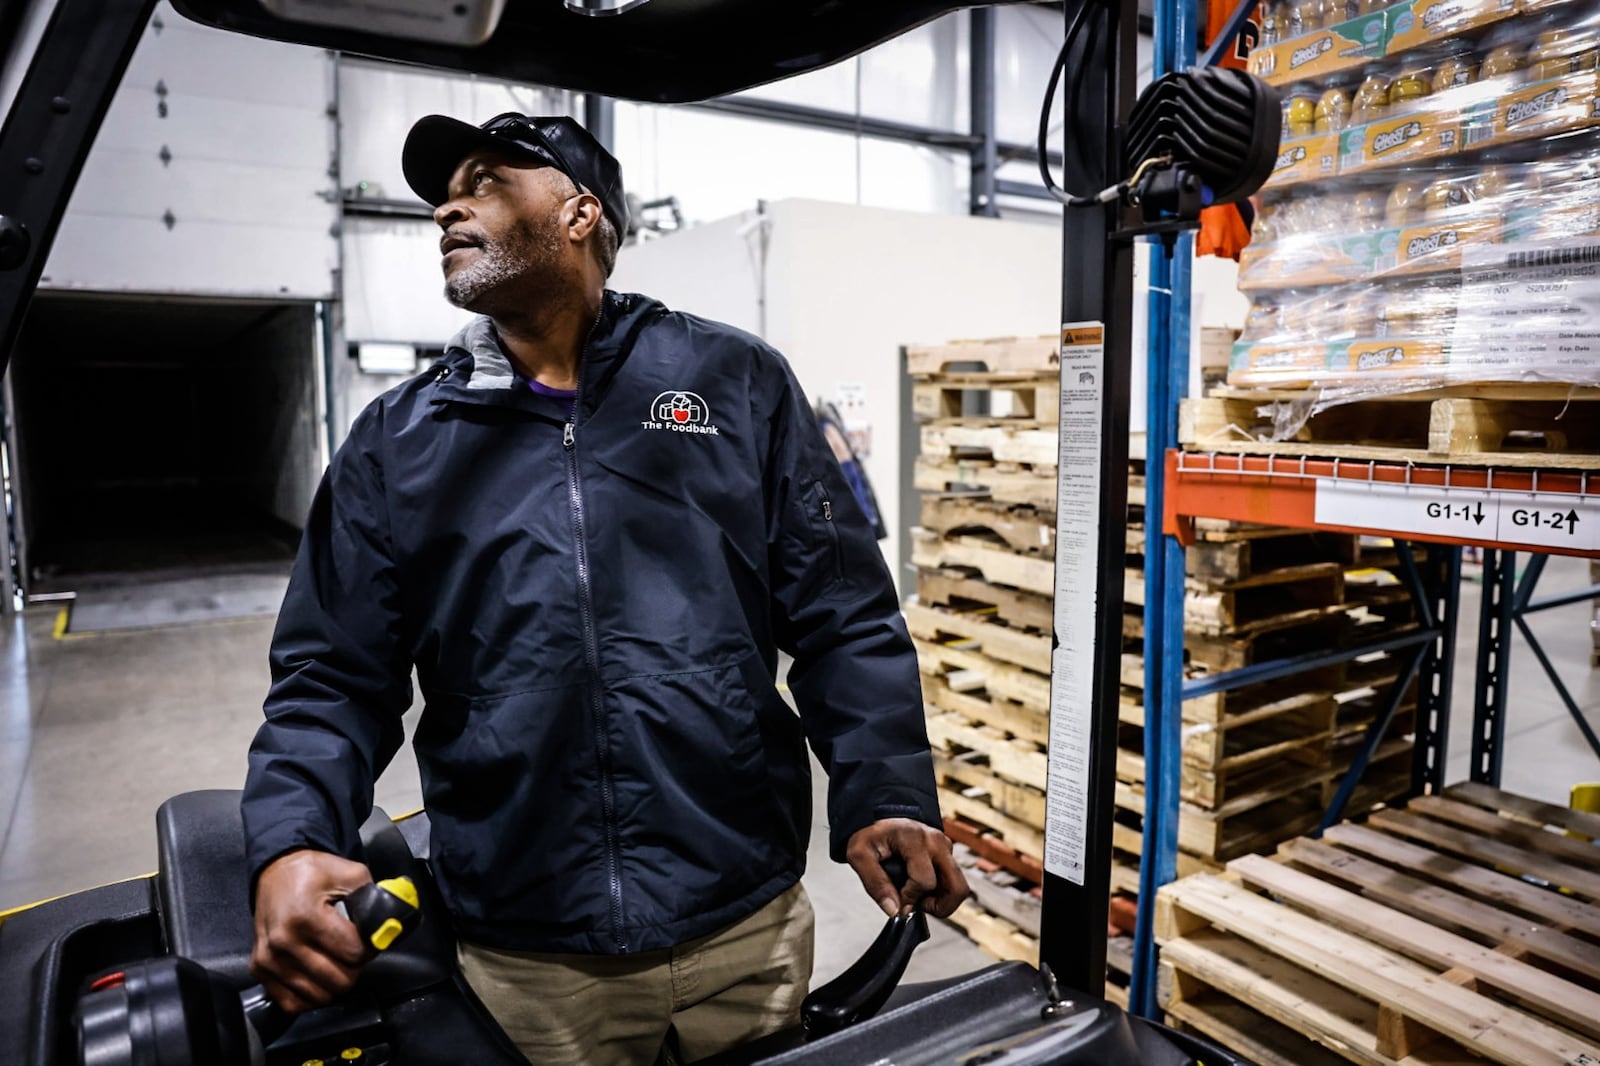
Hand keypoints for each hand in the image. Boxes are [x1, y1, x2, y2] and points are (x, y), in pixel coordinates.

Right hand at [250, 849, 373, 1012]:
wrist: (276, 872)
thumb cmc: (313, 874)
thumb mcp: (350, 873)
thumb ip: (374, 900)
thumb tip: (389, 928)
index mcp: (306, 917)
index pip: (354, 953)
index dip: (370, 947)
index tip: (368, 938)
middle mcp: (283, 942)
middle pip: (339, 980)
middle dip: (354, 967)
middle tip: (352, 950)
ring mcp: (269, 960)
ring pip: (319, 997)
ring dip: (334, 982)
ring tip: (335, 960)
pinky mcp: (259, 970)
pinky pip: (293, 1003)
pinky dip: (311, 995)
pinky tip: (317, 976)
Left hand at [846, 818, 968, 918]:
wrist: (881, 818)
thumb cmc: (872, 835)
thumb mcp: (859, 855)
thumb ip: (875, 883)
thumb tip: (894, 910)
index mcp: (914, 839)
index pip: (924, 881)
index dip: (911, 899)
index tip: (898, 902)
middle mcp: (936, 841)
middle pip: (957, 887)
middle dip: (940, 907)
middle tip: (918, 905)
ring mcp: (945, 846)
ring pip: (959, 887)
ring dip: (942, 901)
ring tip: (919, 898)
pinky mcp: (948, 853)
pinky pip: (954, 881)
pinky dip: (941, 892)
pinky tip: (921, 888)